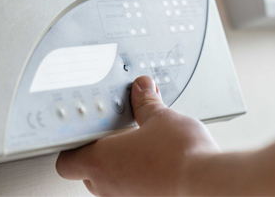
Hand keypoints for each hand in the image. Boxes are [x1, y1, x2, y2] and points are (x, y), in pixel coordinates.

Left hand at [56, 75, 219, 195]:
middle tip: (115, 131)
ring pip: (110, 183)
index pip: (66, 161)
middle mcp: (108, 187)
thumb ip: (145, 102)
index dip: (70, 145)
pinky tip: (155, 162)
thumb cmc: (180, 156)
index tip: (80, 132)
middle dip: (100, 150)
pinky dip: (138, 177)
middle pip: (87, 171)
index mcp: (101, 161)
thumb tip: (141, 89)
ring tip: (139, 144)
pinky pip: (131, 190)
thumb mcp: (160, 116)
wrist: (208, 184)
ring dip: (120, 165)